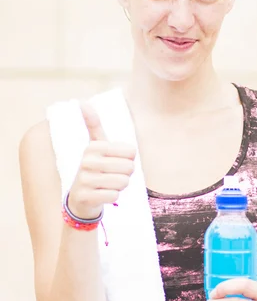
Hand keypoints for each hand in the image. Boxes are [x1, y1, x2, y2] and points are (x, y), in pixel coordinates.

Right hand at [67, 102, 135, 219]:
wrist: (80, 198)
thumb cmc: (95, 169)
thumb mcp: (95, 146)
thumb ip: (93, 125)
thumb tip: (83, 102)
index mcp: (93, 146)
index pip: (131, 152)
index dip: (129, 160)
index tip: (115, 163)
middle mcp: (86, 161)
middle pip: (129, 168)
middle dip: (126, 175)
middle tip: (112, 176)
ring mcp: (84, 179)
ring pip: (123, 182)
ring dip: (120, 187)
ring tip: (107, 185)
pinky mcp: (85, 196)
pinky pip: (114, 196)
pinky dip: (113, 198)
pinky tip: (102, 195)